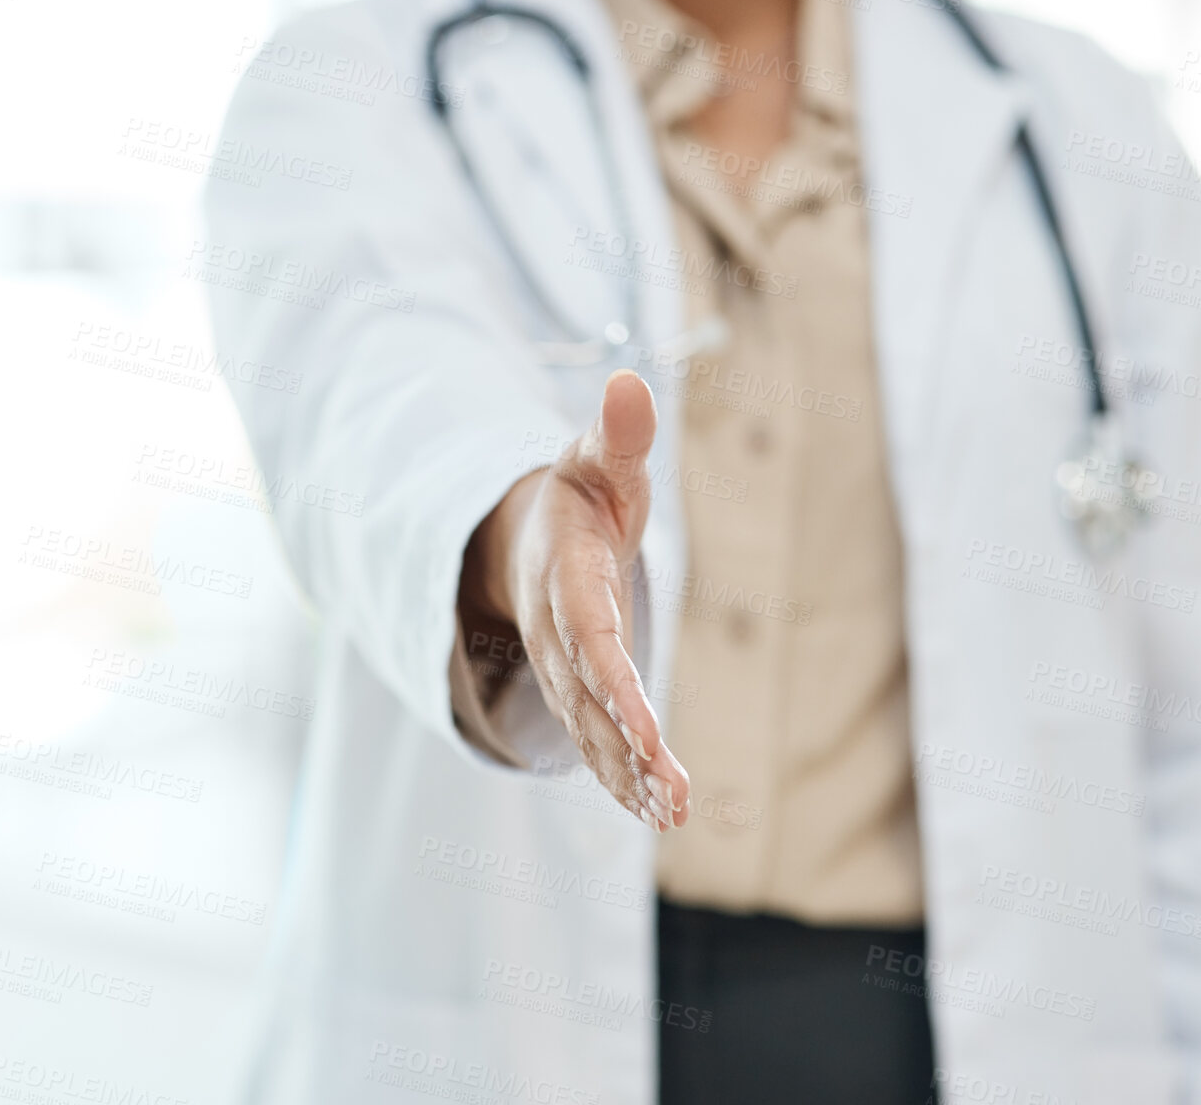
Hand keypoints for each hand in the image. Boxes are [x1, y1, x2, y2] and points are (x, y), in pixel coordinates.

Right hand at [462, 370, 689, 830]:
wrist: (527, 536)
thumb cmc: (579, 495)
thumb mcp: (599, 459)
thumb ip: (618, 434)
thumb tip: (629, 385)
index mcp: (565, 577)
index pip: (590, 637)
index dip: (614, 684)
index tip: (645, 729)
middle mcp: (557, 635)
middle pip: (591, 701)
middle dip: (629, 752)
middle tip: (673, 798)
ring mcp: (561, 671)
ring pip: (591, 732)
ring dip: (628, 778)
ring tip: (671, 815)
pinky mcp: (574, 693)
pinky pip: (593, 741)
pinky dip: (621, 778)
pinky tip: (655, 812)